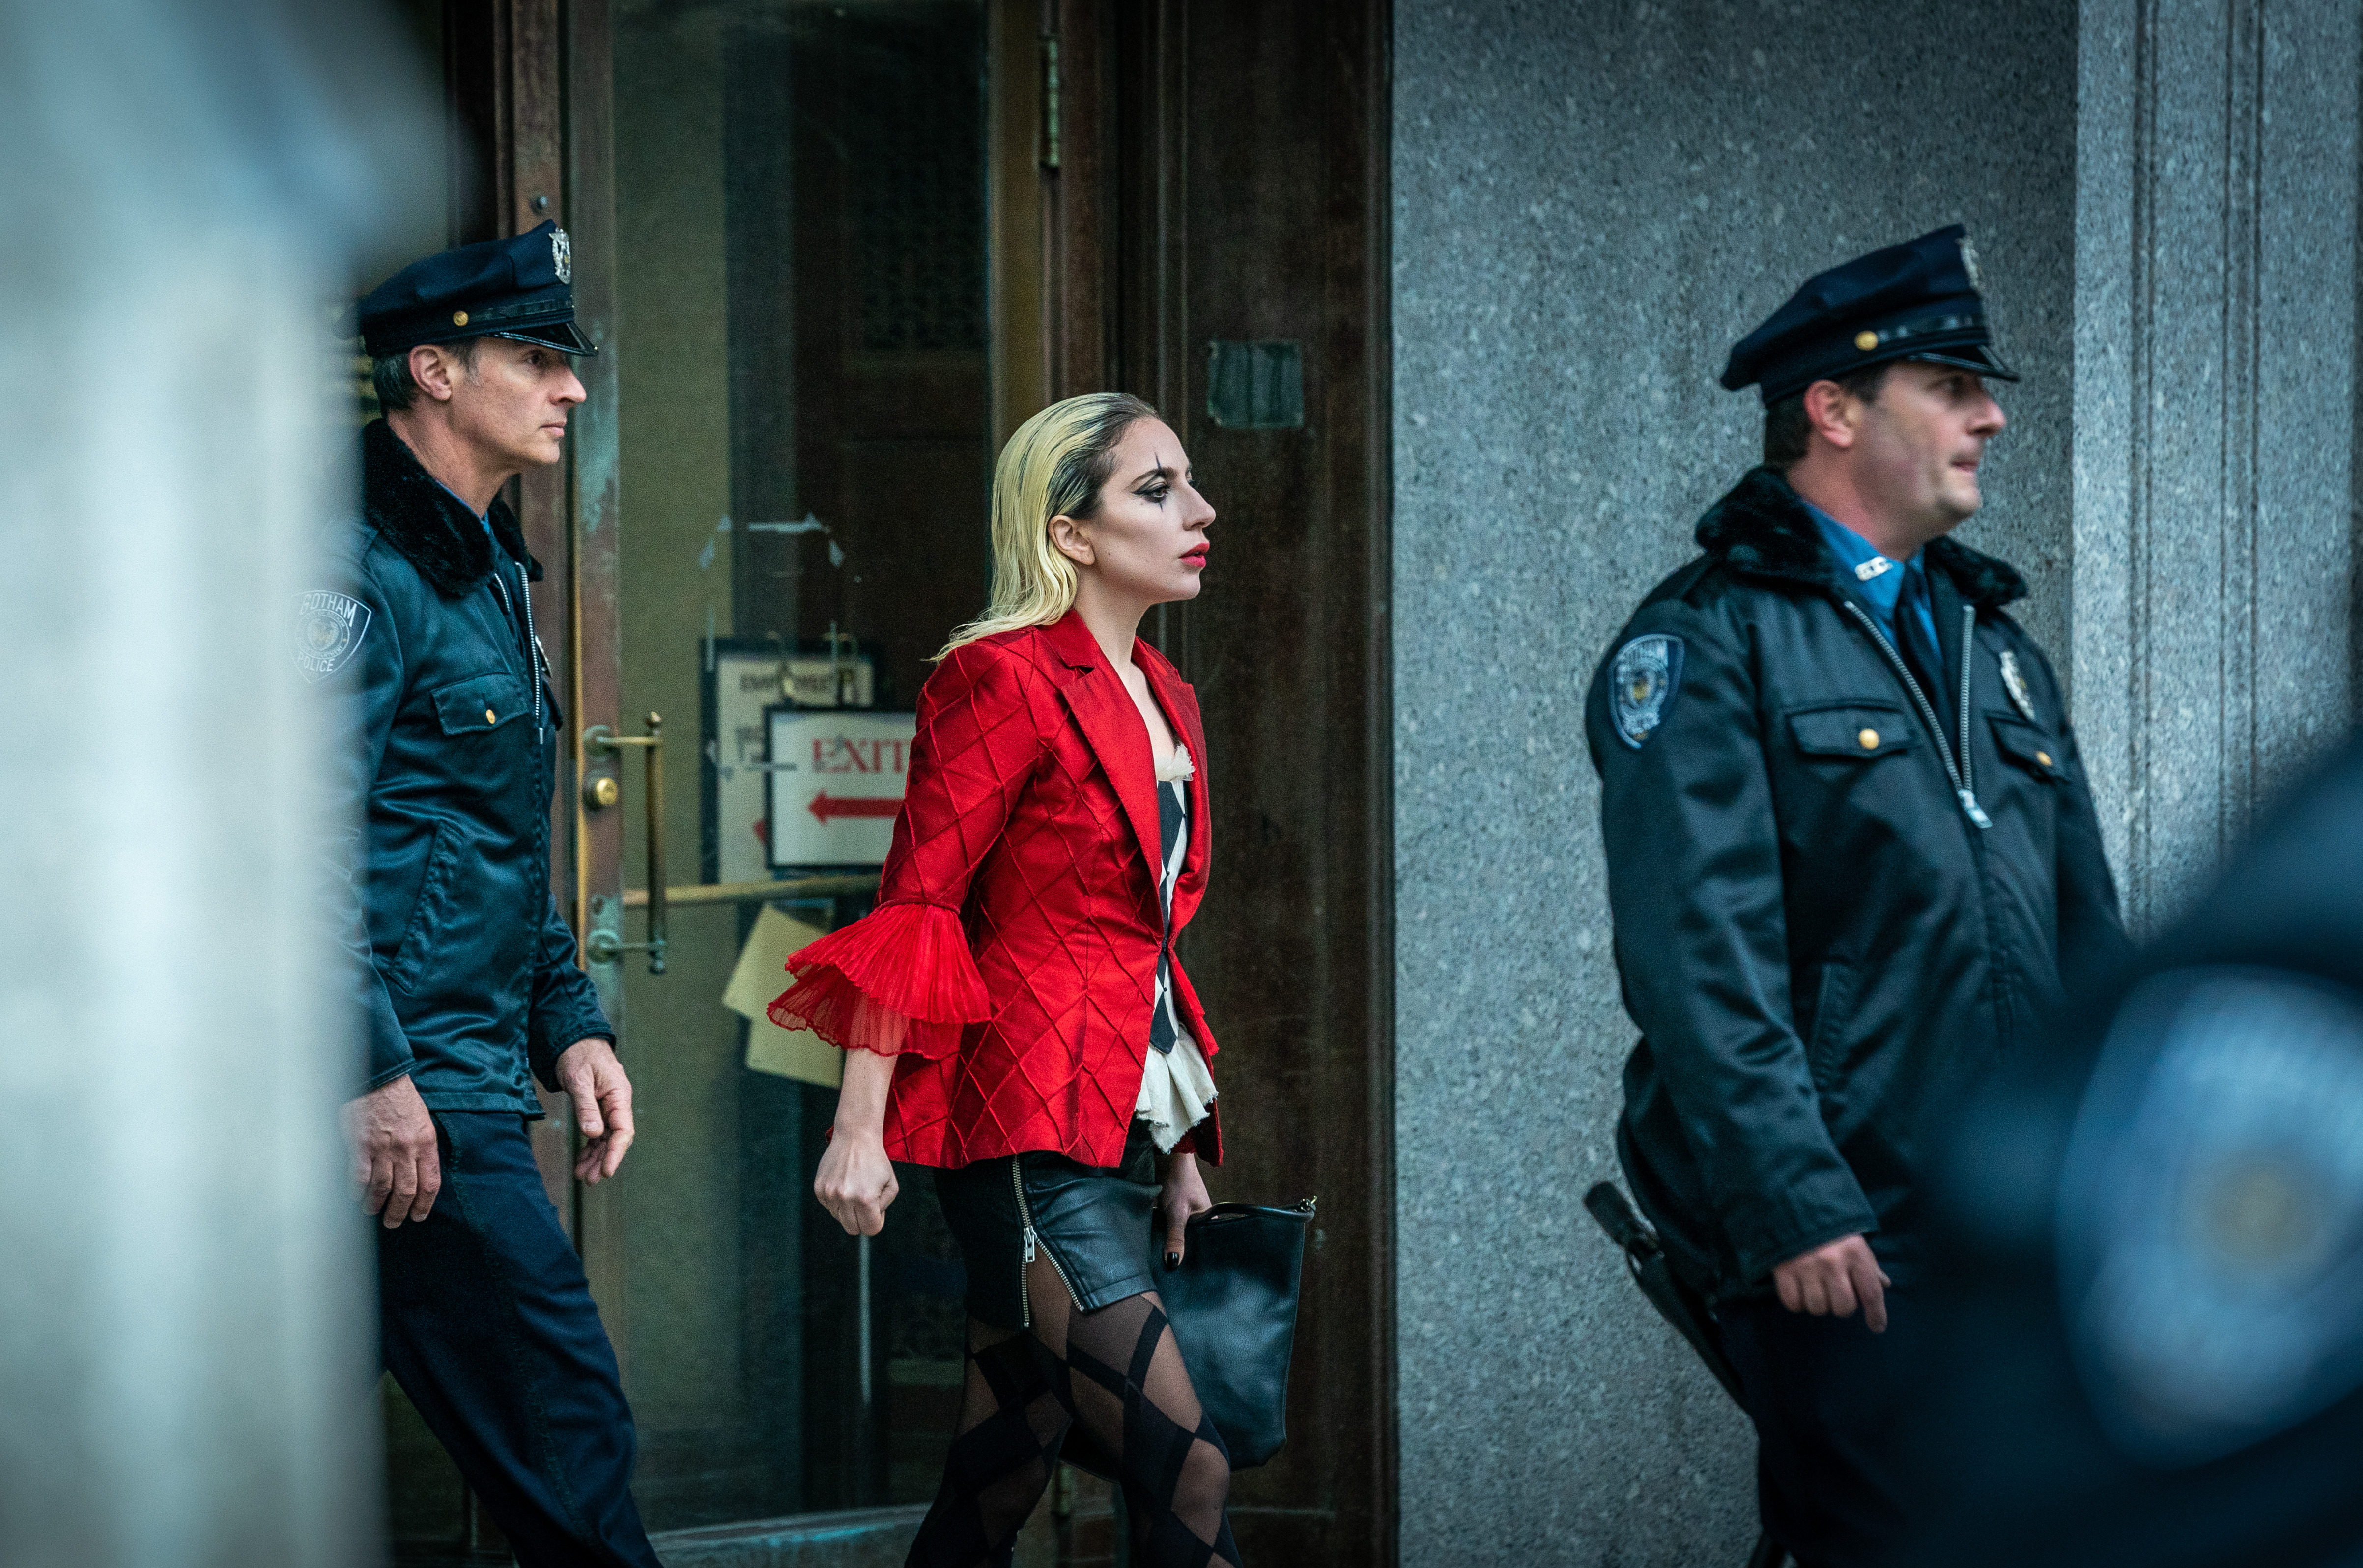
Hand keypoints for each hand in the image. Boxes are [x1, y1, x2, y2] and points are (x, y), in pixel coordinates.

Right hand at [341, 1074, 440, 1227]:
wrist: (378, 1078)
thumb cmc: (401, 1100)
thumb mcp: (423, 1122)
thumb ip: (422, 1148)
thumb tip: (419, 1175)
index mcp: (426, 1142)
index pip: (430, 1183)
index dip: (424, 1204)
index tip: (418, 1216)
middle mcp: (406, 1148)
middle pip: (406, 1191)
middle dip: (399, 1212)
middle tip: (394, 1222)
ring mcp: (382, 1148)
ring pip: (382, 1188)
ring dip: (376, 1205)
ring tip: (373, 1212)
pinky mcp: (359, 1145)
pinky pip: (359, 1177)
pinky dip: (357, 1191)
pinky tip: (356, 1197)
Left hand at [556, 1038, 635, 1183]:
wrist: (574, 1040)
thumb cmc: (578, 1055)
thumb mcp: (578, 1079)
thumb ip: (586, 1107)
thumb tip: (593, 1134)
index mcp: (619, 1094)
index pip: (623, 1130)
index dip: (615, 1153)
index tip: (606, 1171)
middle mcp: (617, 1103)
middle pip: (615, 1138)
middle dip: (603, 1160)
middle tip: (589, 1180)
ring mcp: (608, 1106)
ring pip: (606, 1138)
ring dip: (595, 1157)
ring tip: (582, 1175)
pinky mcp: (598, 1107)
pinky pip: (597, 1132)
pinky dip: (590, 1146)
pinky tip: (581, 1160)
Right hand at [815, 1046, 899, 1235]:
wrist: (855, 1138)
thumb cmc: (877, 1162)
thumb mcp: (891, 1185)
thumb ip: (883, 1208)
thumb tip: (869, 1223)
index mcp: (865, 1199)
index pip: (870, 1230)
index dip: (875, 1222)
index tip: (877, 1210)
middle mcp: (845, 1198)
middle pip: (853, 1229)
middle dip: (861, 1221)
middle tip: (866, 1203)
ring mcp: (829, 1194)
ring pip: (839, 1218)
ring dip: (848, 1209)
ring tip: (854, 1188)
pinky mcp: (819, 1189)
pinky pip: (829, 1207)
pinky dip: (837, 1200)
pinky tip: (844, 1183)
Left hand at [1158, 1149, 1212, 1267]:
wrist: (1165, 1156)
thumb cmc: (1178, 1180)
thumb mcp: (1177, 1212)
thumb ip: (1176, 1237)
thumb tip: (1174, 1263)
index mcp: (1208, 1219)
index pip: (1204, 1245)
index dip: (1194, 1258)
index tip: (1183, 1273)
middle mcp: (1197, 1218)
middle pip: (1187, 1241)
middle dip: (1177, 1251)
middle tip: (1168, 1269)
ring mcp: (1182, 1214)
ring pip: (1174, 1234)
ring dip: (1166, 1242)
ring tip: (1159, 1261)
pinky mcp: (1168, 1210)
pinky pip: (1164, 1226)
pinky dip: (1159, 1232)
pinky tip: (1152, 1243)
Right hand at [1772, 1234, 1890, 1332]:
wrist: (1793, 1206)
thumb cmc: (1830, 1230)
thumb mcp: (1855, 1243)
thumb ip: (1869, 1265)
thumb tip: (1884, 1284)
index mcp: (1855, 1253)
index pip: (1871, 1293)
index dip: (1876, 1315)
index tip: (1877, 1327)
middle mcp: (1832, 1261)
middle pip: (1844, 1307)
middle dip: (1842, 1307)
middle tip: (1836, 1294)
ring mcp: (1806, 1266)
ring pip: (1818, 1308)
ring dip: (1819, 1304)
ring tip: (1816, 1289)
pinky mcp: (1783, 1270)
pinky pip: (1793, 1303)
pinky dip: (1797, 1302)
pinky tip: (1800, 1290)